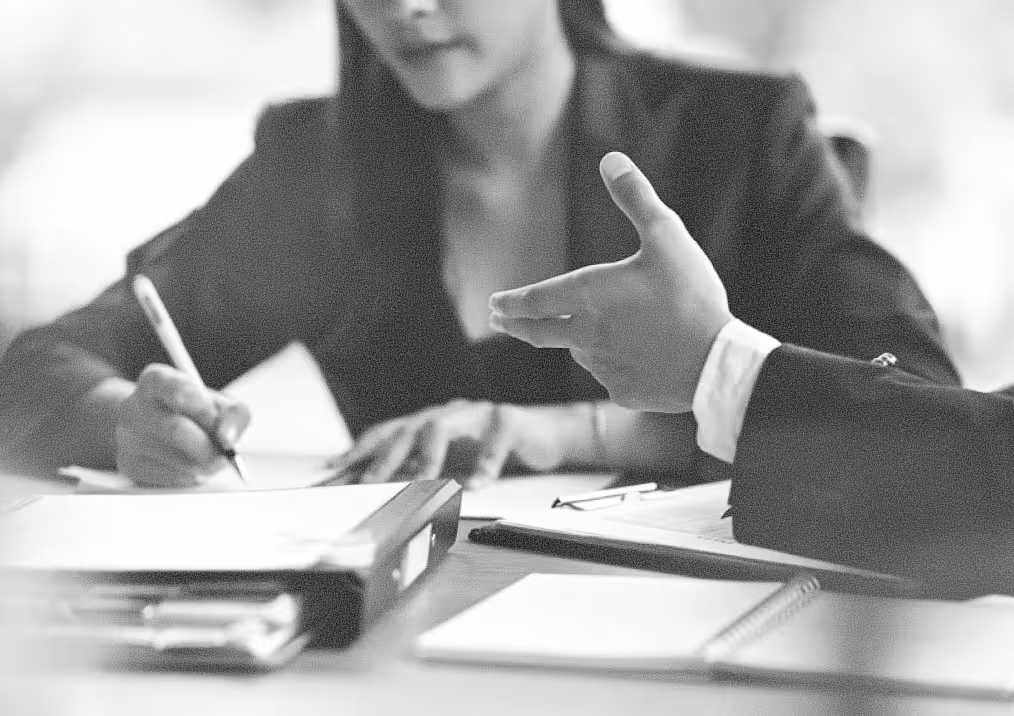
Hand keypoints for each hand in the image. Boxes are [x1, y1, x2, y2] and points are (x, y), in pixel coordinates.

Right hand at [116, 364, 250, 487]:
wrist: (160, 430)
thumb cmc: (195, 414)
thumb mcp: (220, 404)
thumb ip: (233, 415)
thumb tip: (227, 439)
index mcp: (156, 381)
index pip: (172, 387)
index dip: (198, 405)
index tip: (215, 418)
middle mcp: (133, 406)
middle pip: (176, 430)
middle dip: (208, 446)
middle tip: (223, 453)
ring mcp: (127, 437)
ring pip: (176, 458)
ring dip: (202, 464)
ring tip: (206, 457)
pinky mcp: (129, 465)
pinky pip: (170, 477)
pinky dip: (191, 476)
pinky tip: (190, 466)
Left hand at [329, 400, 575, 487]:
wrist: (544, 434)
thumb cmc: (492, 449)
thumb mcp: (452, 463)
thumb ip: (420, 472)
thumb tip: (379, 495)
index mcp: (429, 423)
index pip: (387, 434)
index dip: (360, 450)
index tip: (334, 471)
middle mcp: (448, 414)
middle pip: (408, 428)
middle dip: (385, 456)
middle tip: (368, 482)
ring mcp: (476, 414)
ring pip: (443, 425)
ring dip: (428, 456)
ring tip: (420, 482)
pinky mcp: (509, 420)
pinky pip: (494, 439)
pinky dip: (486, 462)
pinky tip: (479, 483)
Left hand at [489, 152, 733, 412]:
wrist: (716, 363)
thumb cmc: (691, 296)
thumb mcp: (667, 236)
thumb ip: (636, 197)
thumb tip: (611, 159)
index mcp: (590, 296)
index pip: (534, 301)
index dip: (511, 302)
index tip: (494, 305)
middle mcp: (586, 335)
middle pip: (540, 333)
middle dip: (517, 325)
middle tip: (501, 322)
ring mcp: (603, 367)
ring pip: (579, 352)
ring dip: (575, 342)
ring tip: (590, 333)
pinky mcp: (623, 391)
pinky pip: (608, 375)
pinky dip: (611, 363)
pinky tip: (633, 358)